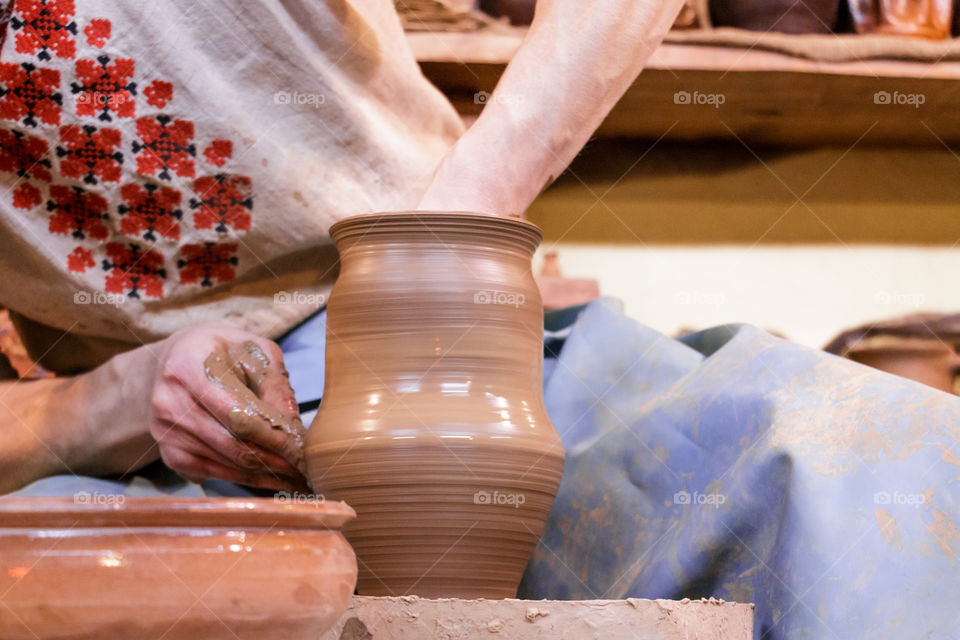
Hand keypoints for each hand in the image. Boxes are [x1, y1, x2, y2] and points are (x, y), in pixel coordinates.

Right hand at [146, 323, 309, 491]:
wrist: (174, 361)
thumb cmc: (221, 352)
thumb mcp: (253, 350)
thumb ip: (275, 384)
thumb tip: (294, 429)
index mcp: (189, 367)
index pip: (238, 414)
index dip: (274, 436)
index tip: (304, 451)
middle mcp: (170, 403)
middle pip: (232, 444)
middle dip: (276, 461)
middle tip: (307, 470)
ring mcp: (166, 433)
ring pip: (227, 464)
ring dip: (266, 475)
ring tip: (298, 477)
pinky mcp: (171, 454)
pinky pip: (216, 474)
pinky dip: (248, 479)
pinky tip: (273, 479)